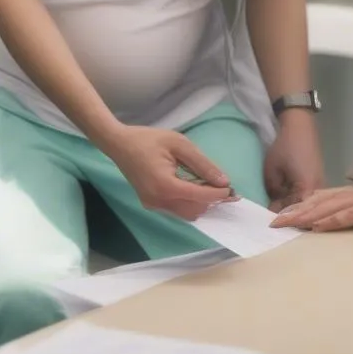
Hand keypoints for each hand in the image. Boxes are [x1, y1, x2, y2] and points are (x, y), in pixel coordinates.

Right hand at [107, 125, 233, 220]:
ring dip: (200, 202)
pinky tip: (193, 186)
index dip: (217, 194)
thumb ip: (202, 163)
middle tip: (222, 186)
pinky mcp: (150, 203)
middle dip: (211, 200)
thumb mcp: (179, 144)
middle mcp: (158, 201)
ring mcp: (153, 205)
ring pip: (186, 213)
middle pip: (194, 211)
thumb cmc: (149, 139)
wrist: (120, 144)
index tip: (232, 189)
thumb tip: (223, 180)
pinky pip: (176, 209)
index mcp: (165, 186)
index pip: (198, 197)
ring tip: (209, 184)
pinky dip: (189, 201)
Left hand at [264, 109, 325, 211]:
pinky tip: (286, 200)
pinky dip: (298, 199)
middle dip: (289, 217)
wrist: (300, 126)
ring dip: (294, 208)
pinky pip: (309, 196)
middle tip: (272, 220)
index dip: (283, 221)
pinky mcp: (319, 180)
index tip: (269, 225)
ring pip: (307, 205)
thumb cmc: (285, 147)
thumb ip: (273, 193)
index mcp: (308, 190)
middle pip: (304, 212)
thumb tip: (273, 208)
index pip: (296, 215)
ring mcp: (321, 185)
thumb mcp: (272, 172)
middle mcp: (319, 190)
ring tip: (278, 210)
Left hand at [270, 183, 352, 231]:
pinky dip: (335, 219)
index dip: (300, 206)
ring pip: (333, 205)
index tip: (280, 217)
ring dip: (310, 214)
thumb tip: (332, 222)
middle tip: (275, 222)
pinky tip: (321, 225)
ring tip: (291, 223)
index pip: (322, 198)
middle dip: (297, 211)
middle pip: (322, 200)